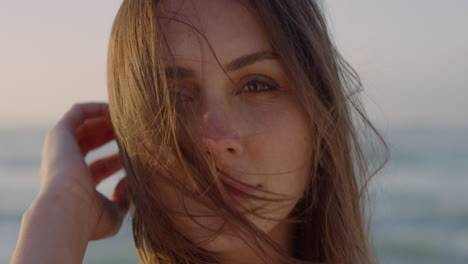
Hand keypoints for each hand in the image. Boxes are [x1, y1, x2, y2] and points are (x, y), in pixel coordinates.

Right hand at [37, 102, 129, 240]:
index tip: (139, 153)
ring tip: (129, 118)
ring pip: (85, 126)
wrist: (66, 211)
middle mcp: (65, 165)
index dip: (119, 159)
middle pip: (91, 143)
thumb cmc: (90, 218)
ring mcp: (60, 149)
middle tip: (134, 132)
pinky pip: (78, 112)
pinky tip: (117, 109)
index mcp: (76, 186)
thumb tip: (129, 182)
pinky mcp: (59, 134)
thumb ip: (124, 199)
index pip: (100, 167)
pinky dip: (97, 108)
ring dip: (107, 120)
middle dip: (113, 135)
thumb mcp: (114, 213)